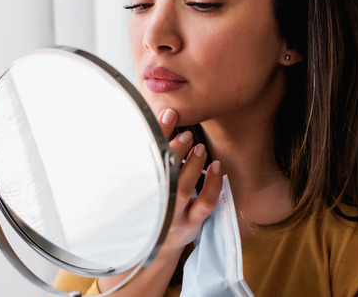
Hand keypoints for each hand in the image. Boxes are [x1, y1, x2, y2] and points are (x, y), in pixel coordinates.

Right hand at [157, 108, 222, 253]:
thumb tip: (167, 114)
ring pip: (183, 188)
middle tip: (186, 135)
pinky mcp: (191, 223)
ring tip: (199, 148)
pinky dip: (213, 184)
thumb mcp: (151, 177)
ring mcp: (173, 214)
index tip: (169, 114)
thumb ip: (158, 150)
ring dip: (193, 165)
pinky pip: (205, 203)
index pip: (147, 156)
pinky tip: (216, 167)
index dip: (158, 133)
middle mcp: (155, 202)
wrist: (158, 243)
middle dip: (175, 150)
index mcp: (140, 186)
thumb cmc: (155, 201)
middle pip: (164, 173)